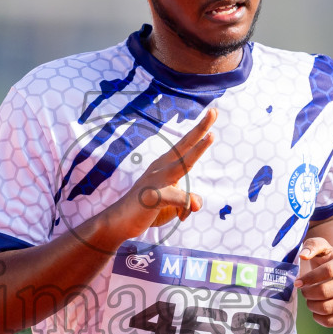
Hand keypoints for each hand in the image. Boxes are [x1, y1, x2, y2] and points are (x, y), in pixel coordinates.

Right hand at [103, 107, 216, 240]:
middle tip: (214, 111)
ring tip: (211, 136)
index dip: (199, 130)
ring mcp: (155, 181)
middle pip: (184, 146)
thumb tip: (196, 203)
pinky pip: (173, 197)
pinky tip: (186, 212)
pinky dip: (184, 202)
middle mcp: (160, 168)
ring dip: (197, 150)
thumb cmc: (146, 209)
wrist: (118, 222)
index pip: (185, 145)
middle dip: (200, 129)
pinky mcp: (151, 197)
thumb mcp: (172, 205)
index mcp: (165, 166)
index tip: (213, 113)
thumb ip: (186, 201)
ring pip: (181, 164)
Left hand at [295, 236, 332, 327]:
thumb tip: (304, 255)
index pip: (328, 271)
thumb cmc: (325, 260)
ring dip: (312, 305)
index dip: (309, 278)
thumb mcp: (319, 246)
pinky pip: (332, 322)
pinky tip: (317, 310)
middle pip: (325, 292)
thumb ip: (311, 246)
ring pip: (327, 308)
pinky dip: (319, 318)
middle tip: (304, 292)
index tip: (297, 282)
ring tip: (310, 300)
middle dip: (308, 293)